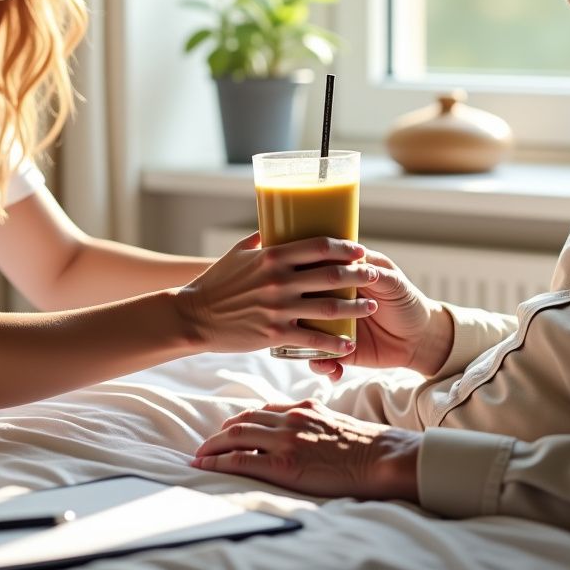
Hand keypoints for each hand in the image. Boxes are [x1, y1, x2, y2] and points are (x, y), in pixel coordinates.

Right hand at [177, 232, 378, 356]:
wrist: (194, 317)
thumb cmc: (216, 283)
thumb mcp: (237, 253)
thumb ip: (260, 240)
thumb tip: (274, 226)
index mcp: (272, 256)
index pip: (319, 246)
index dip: (344, 248)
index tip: (360, 250)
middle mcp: (279, 280)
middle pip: (331, 275)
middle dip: (359, 275)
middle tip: (375, 275)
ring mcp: (278, 308)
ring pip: (329, 307)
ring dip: (355, 307)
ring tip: (372, 306)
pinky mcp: (275, 334)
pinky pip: (313, 339)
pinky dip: (334, 342)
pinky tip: (349, 344)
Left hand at [192, 398, 420, 501]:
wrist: (381, 458)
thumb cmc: (366, 447)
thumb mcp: (336, 424)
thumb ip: (315, 424)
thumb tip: (304, 435)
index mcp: (303, 408)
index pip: (262, 409)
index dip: (241, 420)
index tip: (229, 429)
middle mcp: (290, 418)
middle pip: (243, 420)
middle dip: (220, 433)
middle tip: (206, 444)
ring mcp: (286, 440)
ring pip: (235, 436)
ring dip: (212, 446)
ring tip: (199, 455)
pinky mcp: (284, 464)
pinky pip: (240, 460)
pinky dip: (217, 462)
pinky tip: (204, 465)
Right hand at [307, 250, 449, 381]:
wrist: (420, 337)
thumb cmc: (406, 301)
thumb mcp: (394, 282)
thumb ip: (374, 272)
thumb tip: (351, 263)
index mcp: (343, 275)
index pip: (316, 269)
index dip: (306, 273)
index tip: (301, 281)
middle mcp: (331, 299)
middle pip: (302, 301)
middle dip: (298, 312)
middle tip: (306, 321)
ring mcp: (331, 325)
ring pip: (305, 332)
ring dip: (306, 344)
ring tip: (320, 352)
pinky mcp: (337, 349)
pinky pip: (320, 358)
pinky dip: (322, 365)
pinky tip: (333, 369)